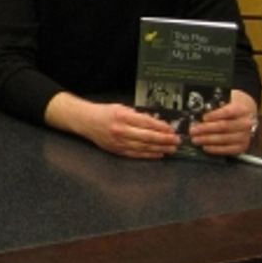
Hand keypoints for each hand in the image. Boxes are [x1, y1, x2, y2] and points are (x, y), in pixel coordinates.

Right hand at [47, 94, 178, 158]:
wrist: (85, 121)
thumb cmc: (104, 112)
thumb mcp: (120, 108)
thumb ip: (137, 115)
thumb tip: (156, 123)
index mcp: (122, 116)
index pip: (146, 122)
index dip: (161, 127)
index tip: (171, 129)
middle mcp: (120, 129)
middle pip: (147, 136)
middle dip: (164, 139)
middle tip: (177, 141)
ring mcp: (118, 141)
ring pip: (144, 147)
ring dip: (160, 148)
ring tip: (172, 149)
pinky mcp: (116, 150)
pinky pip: (136, 154)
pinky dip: (149, 155)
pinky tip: (159, 154)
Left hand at [188, 90, 258, 155]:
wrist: (243, 117)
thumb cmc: (228, 109)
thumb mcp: (223, 103)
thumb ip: (213, 106)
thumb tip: (196, 112)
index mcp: (241, 109)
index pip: (228, 112)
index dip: (215, 115)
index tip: (203, 118)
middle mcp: (245, 123)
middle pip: (224, 126)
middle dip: (206, 129)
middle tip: (193, 130)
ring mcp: (245, 136)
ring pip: (224, 138)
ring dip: (207, 139)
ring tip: (195, 139)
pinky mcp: (242, 147)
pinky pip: (227, 150)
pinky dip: (215, 149)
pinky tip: (205, 147)